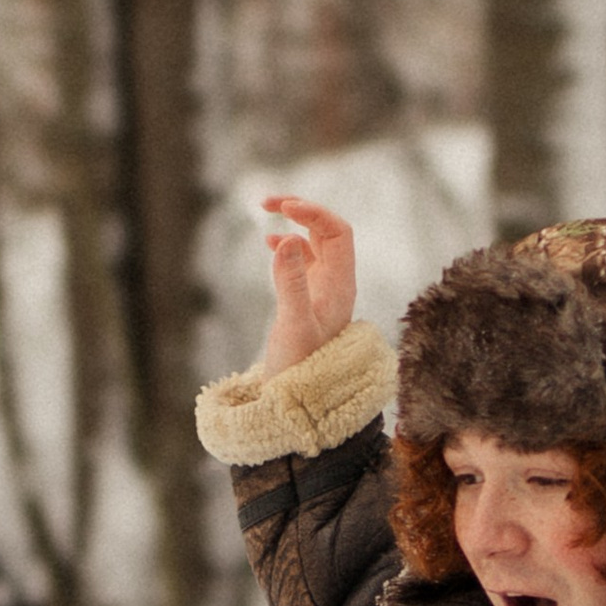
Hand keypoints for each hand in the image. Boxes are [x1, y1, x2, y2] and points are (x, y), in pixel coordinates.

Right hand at [257, 196, 357, 377]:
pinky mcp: (306, 300)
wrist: (296, 404)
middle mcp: (336, 285)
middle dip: (301, 210)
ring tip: (265, 210)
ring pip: (314, 243)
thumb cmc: (297, 370)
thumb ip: (291, 283)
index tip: (283, 207)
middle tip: (267, 201)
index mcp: (340, 287)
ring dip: (293, 223)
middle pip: (327, 231)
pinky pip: (302, 260)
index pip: (338, 233)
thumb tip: (287, 239)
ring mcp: (321, 291)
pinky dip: (287, 245)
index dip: (314, 213)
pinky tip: (270, 242)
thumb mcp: (293, 326)